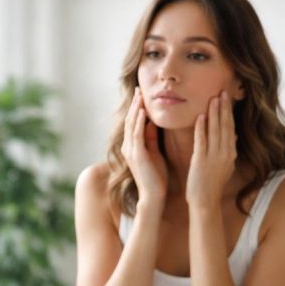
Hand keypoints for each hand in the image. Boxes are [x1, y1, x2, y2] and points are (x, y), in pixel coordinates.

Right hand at [120, 87, 166, 208]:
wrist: (154, 196)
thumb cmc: (156, 178)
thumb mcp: (154, 153)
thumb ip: (151, 138)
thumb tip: (151, 122)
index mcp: (133, 147)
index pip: (133, 123)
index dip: (136, 108)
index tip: (142, 94)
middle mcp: (128, 147)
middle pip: (130, 120)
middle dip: (134, 104)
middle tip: (139, 88)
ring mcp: (131, 151)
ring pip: (131, 125)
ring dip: (135, 109)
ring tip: (140, 95)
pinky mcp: (136, 155)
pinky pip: (136, 134)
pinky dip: (138, 122)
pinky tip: (142, 112)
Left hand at [187, 91, 236, 209]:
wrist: (205, 202)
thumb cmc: (211, 185)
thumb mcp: (224, 166)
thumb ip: (227, 151)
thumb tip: (231, 136)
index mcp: (230, 154)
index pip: (230, 128)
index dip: (229, 112)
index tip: (228, 98)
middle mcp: (225, 153)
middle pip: (225, 126)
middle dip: (224, 108)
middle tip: (223, 91)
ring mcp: (214, 157)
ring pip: (215, 131)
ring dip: (214, 114)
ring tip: (213, 98)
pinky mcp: (201, 161)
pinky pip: (202, 141)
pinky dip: (202, 128)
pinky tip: (200, 116)